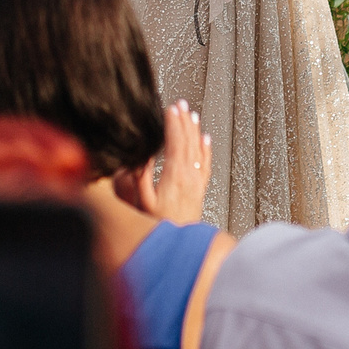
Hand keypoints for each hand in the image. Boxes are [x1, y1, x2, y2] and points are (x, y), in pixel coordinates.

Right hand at [118, 100, 210, 224]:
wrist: (179, 244)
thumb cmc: (158, 225)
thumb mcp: (142, 201)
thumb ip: (141, 176)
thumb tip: (142, 155)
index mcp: (174, 176)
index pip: (175, 142)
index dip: (172, 124)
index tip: (170, 109)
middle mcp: (189, 177)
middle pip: (188, 142)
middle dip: (183, 120)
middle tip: (180, 104)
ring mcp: (196, 182)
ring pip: (198, 149)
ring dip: (194, 130)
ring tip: (192, 114)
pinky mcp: (200, 189)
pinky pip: (206, 163)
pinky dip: (206, 149)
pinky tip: (206, 139)